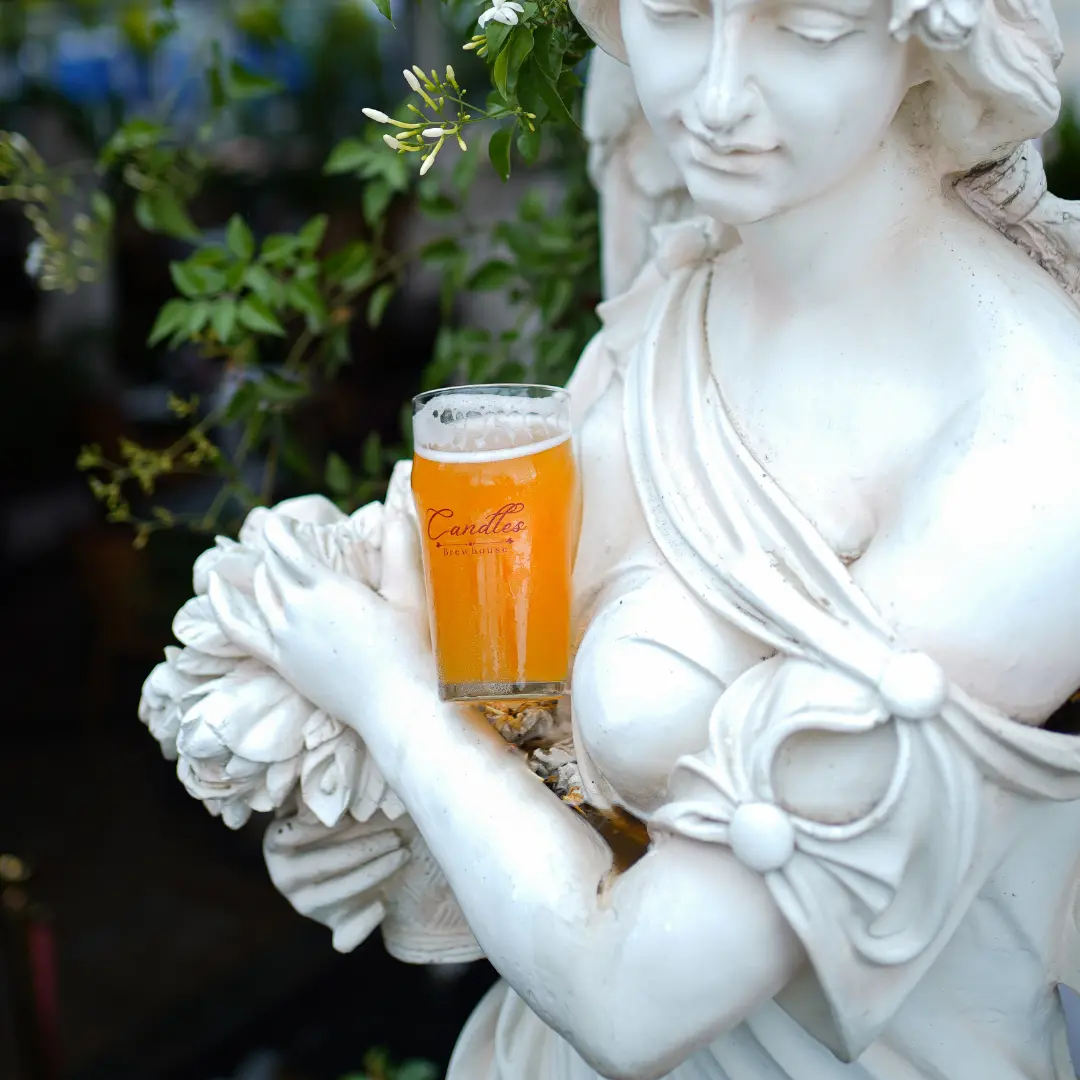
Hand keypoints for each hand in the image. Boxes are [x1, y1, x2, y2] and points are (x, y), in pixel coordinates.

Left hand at [208, 501, 436, 744]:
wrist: (394, 706)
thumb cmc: (408, 649)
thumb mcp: (409, 595)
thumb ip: (400, 551)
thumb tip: (396, 513)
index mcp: (326, 588)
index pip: (286, 547)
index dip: (279, 529)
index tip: (281, 520)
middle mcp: (297, 610)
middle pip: (273, 568)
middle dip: (278, 552)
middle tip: (291, 544)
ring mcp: (285, 639)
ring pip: (261, 592)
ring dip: (266, 574)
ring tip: (275, 566)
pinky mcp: (282, 663)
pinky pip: (239, 631)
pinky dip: (224, 606)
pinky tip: (214, 588)